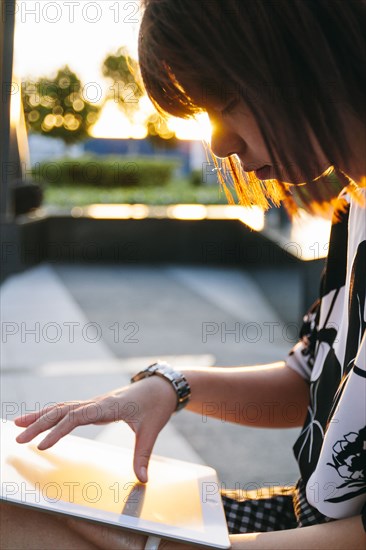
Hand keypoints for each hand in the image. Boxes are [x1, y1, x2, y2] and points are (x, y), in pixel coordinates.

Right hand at [14, 376, 176, 482]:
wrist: (159, 388)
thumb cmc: (155, 406)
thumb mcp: (151, 430)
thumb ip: (143, 455)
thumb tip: (142, 480)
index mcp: (108, 407)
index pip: (77, 416)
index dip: (58, 430)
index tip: (42, 445)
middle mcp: (96, 403)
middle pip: (62, 410)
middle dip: (39, 423)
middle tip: (18, 437)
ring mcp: (93, 403)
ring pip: (61, 407)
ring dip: (39, 416)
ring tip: (17, 424)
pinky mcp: (93, 407)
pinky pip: (68, 409)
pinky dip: (51, 414)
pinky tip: (39, 421)